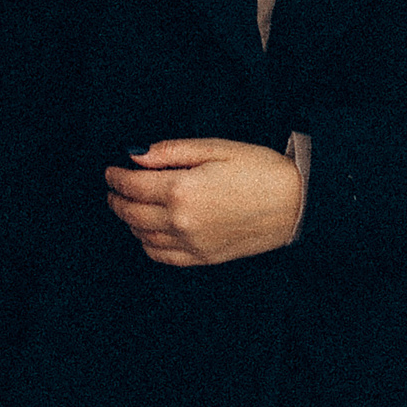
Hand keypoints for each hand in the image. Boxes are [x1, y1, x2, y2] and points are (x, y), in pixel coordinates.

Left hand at [103, 138, 303, 266]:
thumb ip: (171, 152)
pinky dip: (147, 243)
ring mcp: (192, 244)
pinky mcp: (204, 258)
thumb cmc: (260, 169)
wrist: (296, 203)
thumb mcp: (215, 148)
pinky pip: (162, 256)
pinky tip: (148, 231)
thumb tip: (136, 155)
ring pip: (143, 236)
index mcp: (182, 189)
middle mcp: (181, 221)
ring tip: (128, 206)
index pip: (132, 186)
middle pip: (132, 213)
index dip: (116, 178)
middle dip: (117, 199)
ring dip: (129, 221)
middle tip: (113, 189)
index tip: (110, 172)